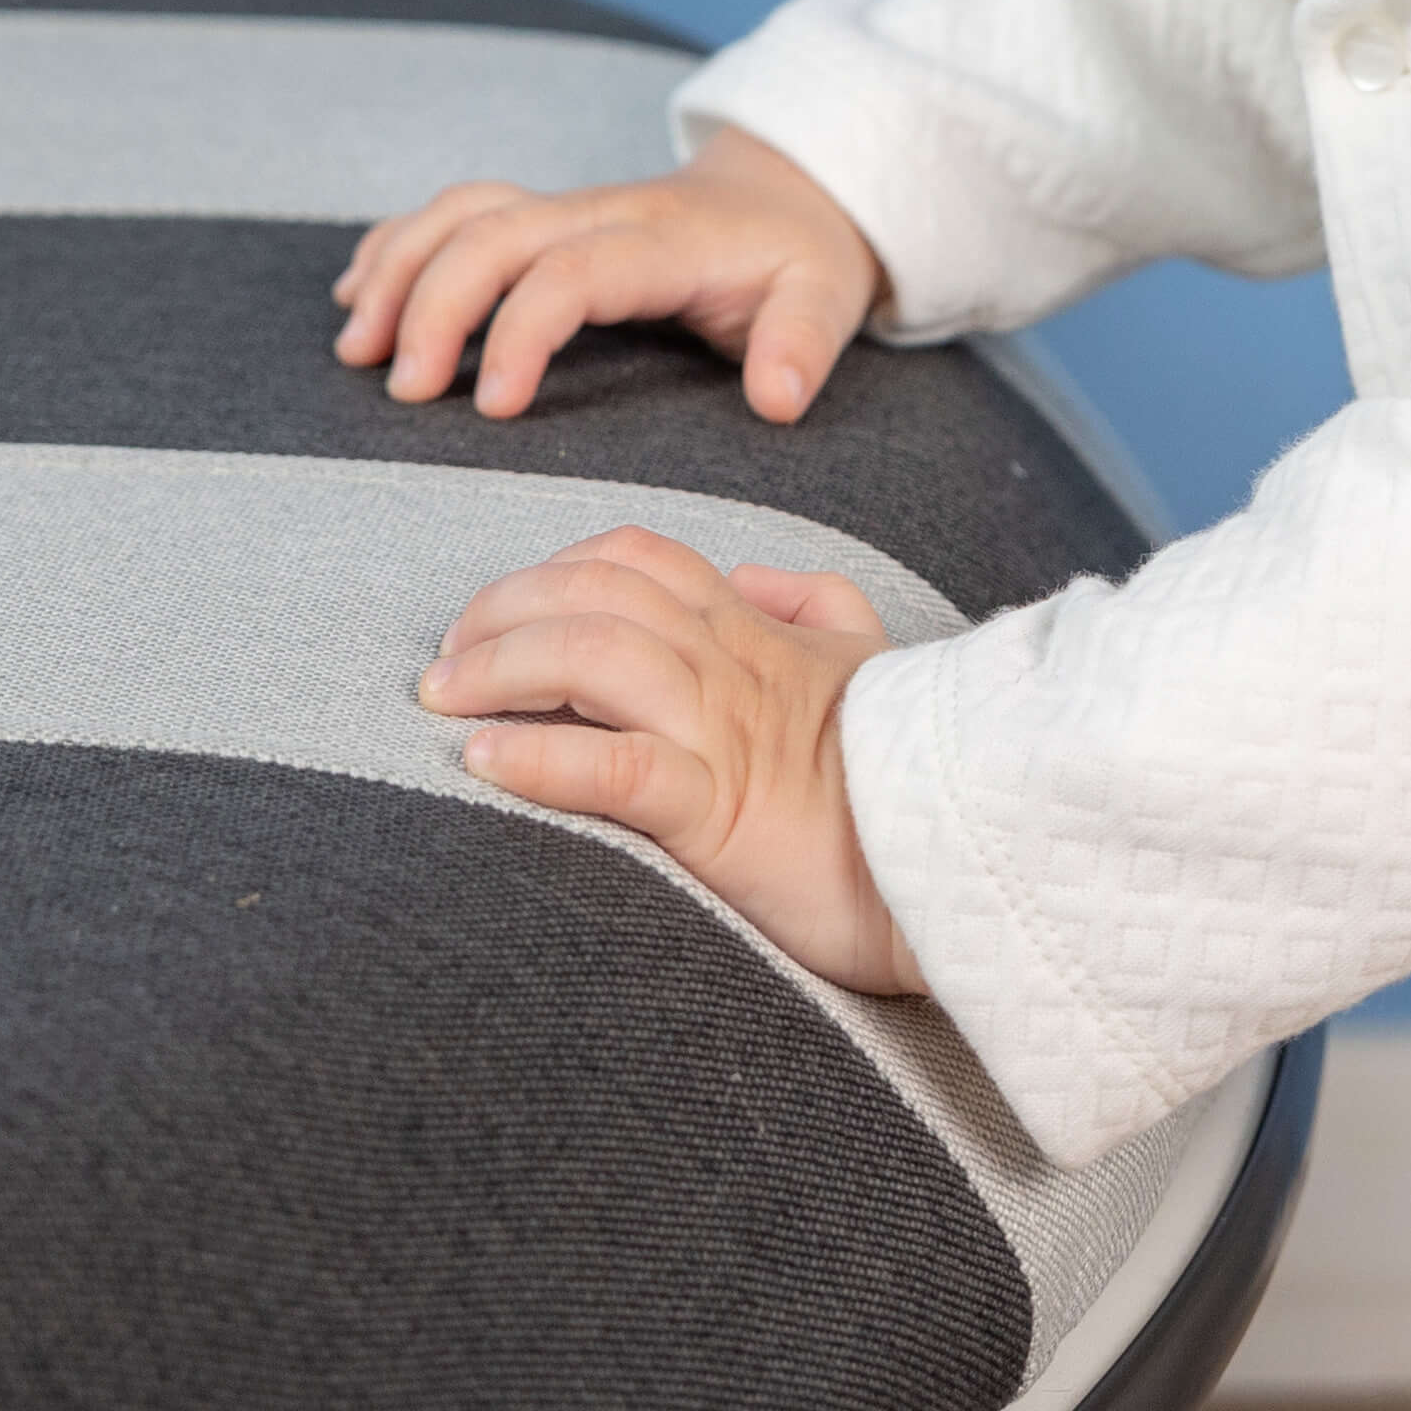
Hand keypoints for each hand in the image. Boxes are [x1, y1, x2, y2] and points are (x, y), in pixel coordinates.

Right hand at [332, 124, 887, 421]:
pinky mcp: (544, 213)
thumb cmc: (798, 256)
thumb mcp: (826, 298)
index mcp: (663, 240)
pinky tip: (358, 291)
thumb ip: (803, 345)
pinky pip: (457, 209)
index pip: (572, 272)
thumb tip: (775, 399)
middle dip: (433, 305)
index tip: (493, 409)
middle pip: (493, 233)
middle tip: (404, 393)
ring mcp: (566, 206)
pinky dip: (399, 242)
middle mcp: (601, 212)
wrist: (793, 188)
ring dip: (399, 270)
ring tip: (357, 350)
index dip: (521, 332)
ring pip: (463, 212)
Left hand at [418, 527, 921, 996]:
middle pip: (595, 593)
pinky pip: (616, 768)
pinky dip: (538, 757)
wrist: (969, 851)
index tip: (498, 610)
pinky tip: (484, 760)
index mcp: (756, 632)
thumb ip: (813, 602)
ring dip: (499, 668)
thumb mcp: (868, 658)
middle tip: (441, 662)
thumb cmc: (909, 770)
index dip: (555, 568)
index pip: (638, 559)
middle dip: (501, 611)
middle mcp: (731, 664)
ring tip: (441, 701)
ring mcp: (724, 731)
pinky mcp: (720, 811)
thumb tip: (751, 574)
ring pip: (594, 655)